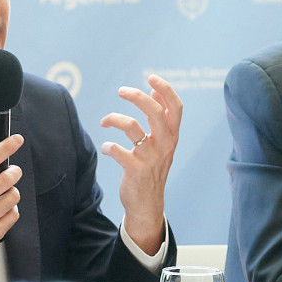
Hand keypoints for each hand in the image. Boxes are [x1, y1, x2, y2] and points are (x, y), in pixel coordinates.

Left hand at [101, 74, 181, 253]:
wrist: (148, 204)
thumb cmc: (152, 169)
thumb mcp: (162, 144)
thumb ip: (160, 119)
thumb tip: (154, 91)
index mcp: (172, 136)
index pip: (175, 107)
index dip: (165, 89)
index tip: (151, 77)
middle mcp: (164, 145)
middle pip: (154, 112)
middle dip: (137, 97)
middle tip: (121, 90)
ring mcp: (150, 158)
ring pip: (133, 128)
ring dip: (115, 119)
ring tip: (105, 121)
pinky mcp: (135, 171)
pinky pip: (118, 151)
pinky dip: (109, 146)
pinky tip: (106, 148)